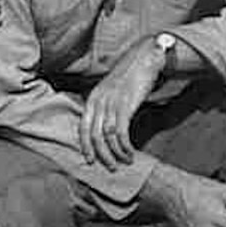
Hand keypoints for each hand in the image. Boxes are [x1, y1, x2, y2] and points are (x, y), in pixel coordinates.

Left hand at [79, 37, 167, 168]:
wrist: (143, 59)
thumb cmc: (129, 78)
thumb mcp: (112, 93)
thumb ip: (107, 108)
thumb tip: (106, 131)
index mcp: (92, 99)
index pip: (82, 126)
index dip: (85, 145)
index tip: (89, 160)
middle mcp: (98, 101)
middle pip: (93, 134)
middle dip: (100, 154)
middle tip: (110, 167)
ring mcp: (110, 103)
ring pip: (106, 136)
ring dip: (115, 153)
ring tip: (124, 162)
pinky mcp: (125, 105)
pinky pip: (120, 132)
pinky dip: (124, 146)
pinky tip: (131, 152)